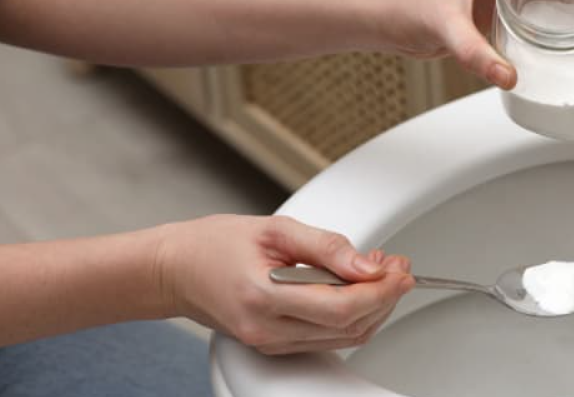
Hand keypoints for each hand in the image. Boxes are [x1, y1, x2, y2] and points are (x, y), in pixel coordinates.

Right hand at [155, 215, 413, 354]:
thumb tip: (367, 264)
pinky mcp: (275, 345)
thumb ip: (325, 246)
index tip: (400, 269)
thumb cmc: (215, 244)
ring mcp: (272, 344)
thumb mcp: (275, 229)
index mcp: (265, 299)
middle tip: (398, 266)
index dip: (381, 290)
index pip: (342, 308)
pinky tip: (358, 289)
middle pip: (350, 328)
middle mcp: (269, 331)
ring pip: (344, 338)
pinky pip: (328, 338)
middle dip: (384, 297)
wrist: (174, 269)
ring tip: (382, 273)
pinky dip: (352, 316)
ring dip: (373, 307)